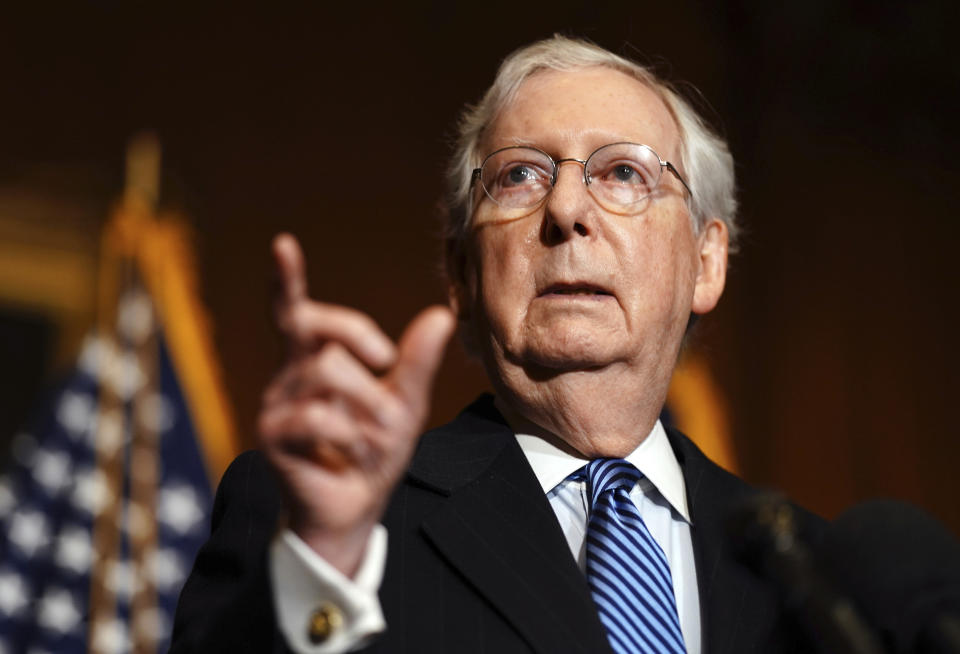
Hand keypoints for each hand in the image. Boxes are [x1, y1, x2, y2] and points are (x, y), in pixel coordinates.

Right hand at [258, 234, 454, 575]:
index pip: (294, 313)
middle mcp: (289, 375)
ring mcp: (276, 404)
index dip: (286, 279)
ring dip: (367, 404)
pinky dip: (350, 435)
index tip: (282, 244)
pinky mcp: (273, 434)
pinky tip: (353, 454)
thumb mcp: (405, 403)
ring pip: (327, 370)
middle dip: (362, 339)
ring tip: (372, 438)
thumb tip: (441, 313)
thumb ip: (417, 361)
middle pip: (317, 328)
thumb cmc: (373, 451)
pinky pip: (318, 415)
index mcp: (314, 360)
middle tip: (385, 364)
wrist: (354, 510)